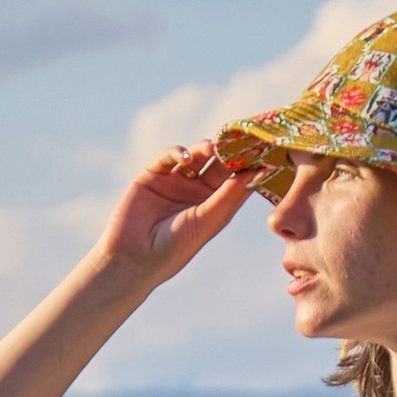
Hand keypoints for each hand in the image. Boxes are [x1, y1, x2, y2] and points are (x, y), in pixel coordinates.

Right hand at [90, 141, 255, 286]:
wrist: (132, 257)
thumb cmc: (175, 248)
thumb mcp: (207, 221)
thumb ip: (228, 196)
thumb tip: (256, 173)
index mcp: (216, 206)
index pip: (237, 180)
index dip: (250, 165)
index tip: (264, 150)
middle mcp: (198, 192)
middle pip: (219, 164)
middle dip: (229, 151)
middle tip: (239, 139)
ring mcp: (176, 181)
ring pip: (196, 155)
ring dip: (206, 148)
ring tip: (212, 148)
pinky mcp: (153, 175)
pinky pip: (170, 156)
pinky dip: (179, 152)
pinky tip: (185, 157)